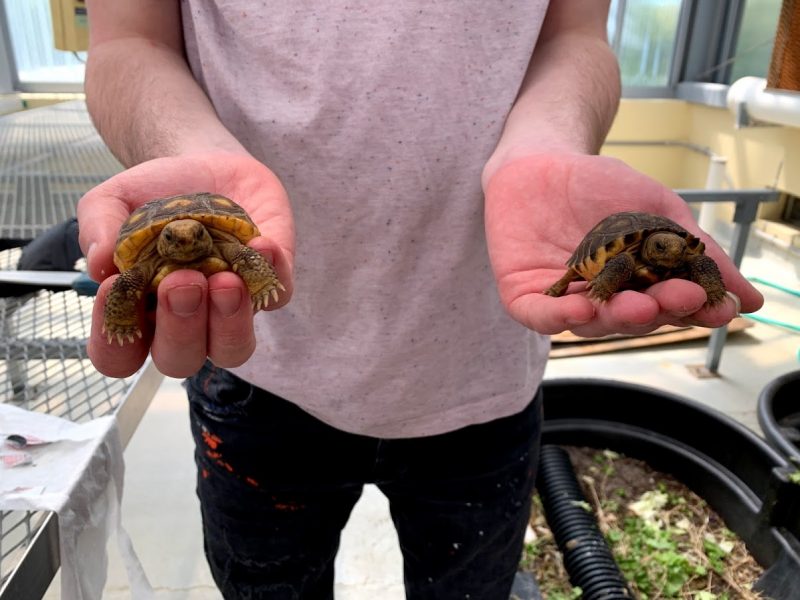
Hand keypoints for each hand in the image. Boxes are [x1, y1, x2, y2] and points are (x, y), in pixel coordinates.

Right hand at [78, 152, 293, 377]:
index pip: (120, 357)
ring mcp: (231, 309)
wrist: (202, 164)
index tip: (115, 289)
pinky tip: (261, 244)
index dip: (115, 340)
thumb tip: (99, 263)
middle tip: (182, 282)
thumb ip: (98, 226)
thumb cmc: (153, 196)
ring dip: (230, 322)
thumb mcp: (113, 200)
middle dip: (181, 328)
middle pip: (181, 359)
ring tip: (225, 280)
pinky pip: (277, 294)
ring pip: (235, 348)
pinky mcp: (270, 283)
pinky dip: (271, 271)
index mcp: (140, 313)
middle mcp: (187, 322)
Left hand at [484, 153, 762, 336]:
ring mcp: (566, 299)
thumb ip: (697, 251)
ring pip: (593, 323)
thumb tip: (750, 298)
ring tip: (639, 305)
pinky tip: (582, 309)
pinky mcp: (526, 295)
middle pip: (635, 319)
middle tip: (680, 299)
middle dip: (660, 311)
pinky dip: (560, 319)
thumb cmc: (602, 186)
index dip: (695, 311)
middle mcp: (606, 299)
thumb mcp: (659, 211)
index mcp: (640, 286)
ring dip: (617, 317)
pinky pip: (542, 316)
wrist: (543, 159)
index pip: (671, 308)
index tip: (718, 307)